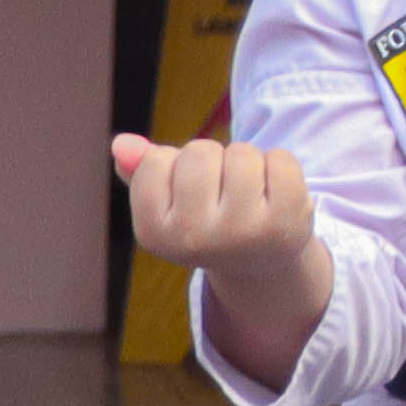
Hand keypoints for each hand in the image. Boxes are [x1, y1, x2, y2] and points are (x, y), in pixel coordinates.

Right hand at [111, 130, 337, 386]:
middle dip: (213, 159)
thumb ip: (141, 170)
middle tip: (222, 193)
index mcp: (153, 235)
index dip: (174, 165)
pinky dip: (280, 165)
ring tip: (249, 193)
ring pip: (240, 153)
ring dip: (247, 161)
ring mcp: (241, 235)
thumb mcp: (168, 199)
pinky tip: (275, 195)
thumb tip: (121, 144)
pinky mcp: (284, 224)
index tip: (187, 196)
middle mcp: (193, 241)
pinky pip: (280, 160)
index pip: (155, 160)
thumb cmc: (208, 219)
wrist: (260, 261)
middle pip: (198, 152)